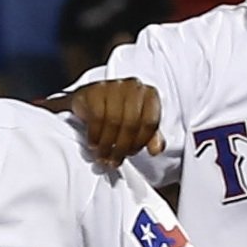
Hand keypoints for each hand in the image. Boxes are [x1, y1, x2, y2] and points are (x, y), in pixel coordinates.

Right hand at [42, 75, 166, 161]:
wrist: (90, 101)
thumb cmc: (117, 112)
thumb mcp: (138, 125)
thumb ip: (150, 137)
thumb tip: (156, 150)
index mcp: (149, 94)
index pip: (150, 122)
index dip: (140, 142)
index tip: (131, 154)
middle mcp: (133, 87)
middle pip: (131, 123)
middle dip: (122, 147)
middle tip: (114, 160)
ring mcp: (114, 86)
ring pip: (113, 121)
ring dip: (107, 144)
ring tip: (103, 155)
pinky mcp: (95, 91)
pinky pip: (97, 117)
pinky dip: (95, 135)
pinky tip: (94, 143)